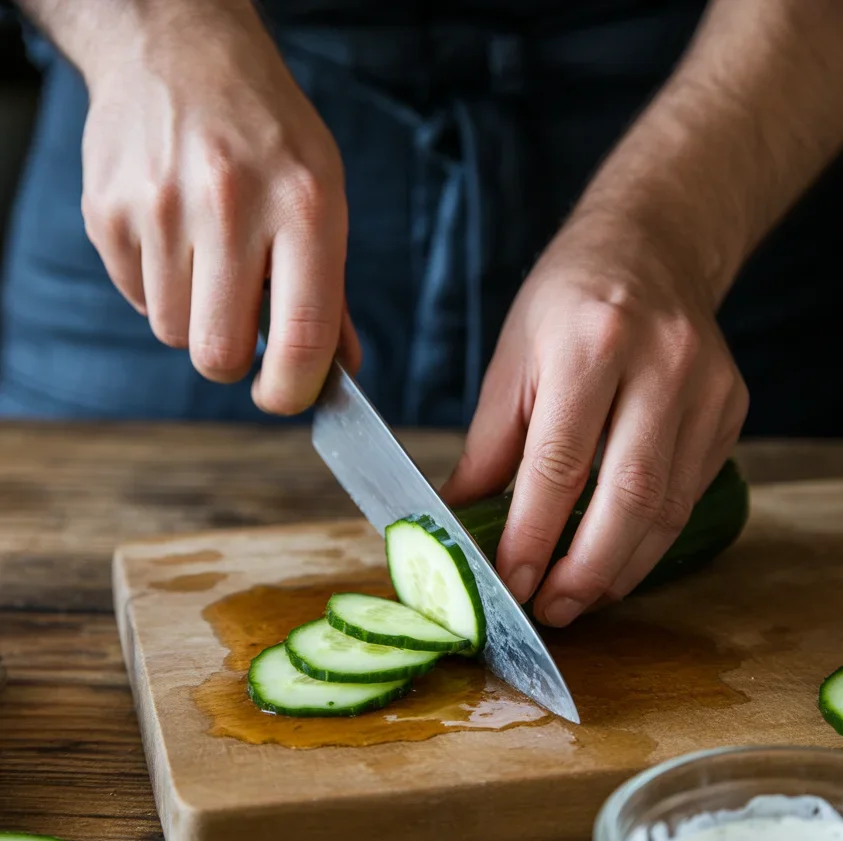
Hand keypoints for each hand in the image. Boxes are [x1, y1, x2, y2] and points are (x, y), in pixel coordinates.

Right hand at [79, 1, 359, 412]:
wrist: (178, 49)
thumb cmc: (265, 132)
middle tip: (241, 328)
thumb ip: (331, 291)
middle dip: (232, 362)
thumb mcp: (323, 193)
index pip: (301, 337)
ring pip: (173, 332)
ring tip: (208, 259)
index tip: (286, 398)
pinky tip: (173, 237)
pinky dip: (158, 287)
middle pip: (218, 354)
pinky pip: (136, 298)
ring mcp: (161, 207)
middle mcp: (230, 205)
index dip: (293, 390)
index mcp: (303, 206)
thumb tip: (340, 369)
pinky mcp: (109, 212)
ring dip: (194, 317)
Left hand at [441, 208, 748, 626]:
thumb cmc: (567, 302)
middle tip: (551, 611)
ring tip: (579, 598)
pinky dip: (650, 539)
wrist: (652, 247)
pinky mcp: (730, 410)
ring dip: (620, 568)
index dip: (534, 538)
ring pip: (667, 508)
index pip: (559, 466)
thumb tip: (457, 523)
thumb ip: (488, 448)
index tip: (511, 586)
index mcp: (591, 344)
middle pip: (628, 498)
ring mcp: (706, 389)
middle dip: (586, 571)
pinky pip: (690, 494)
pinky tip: (616, 559)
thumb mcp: (511, 360)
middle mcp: (661, 365)